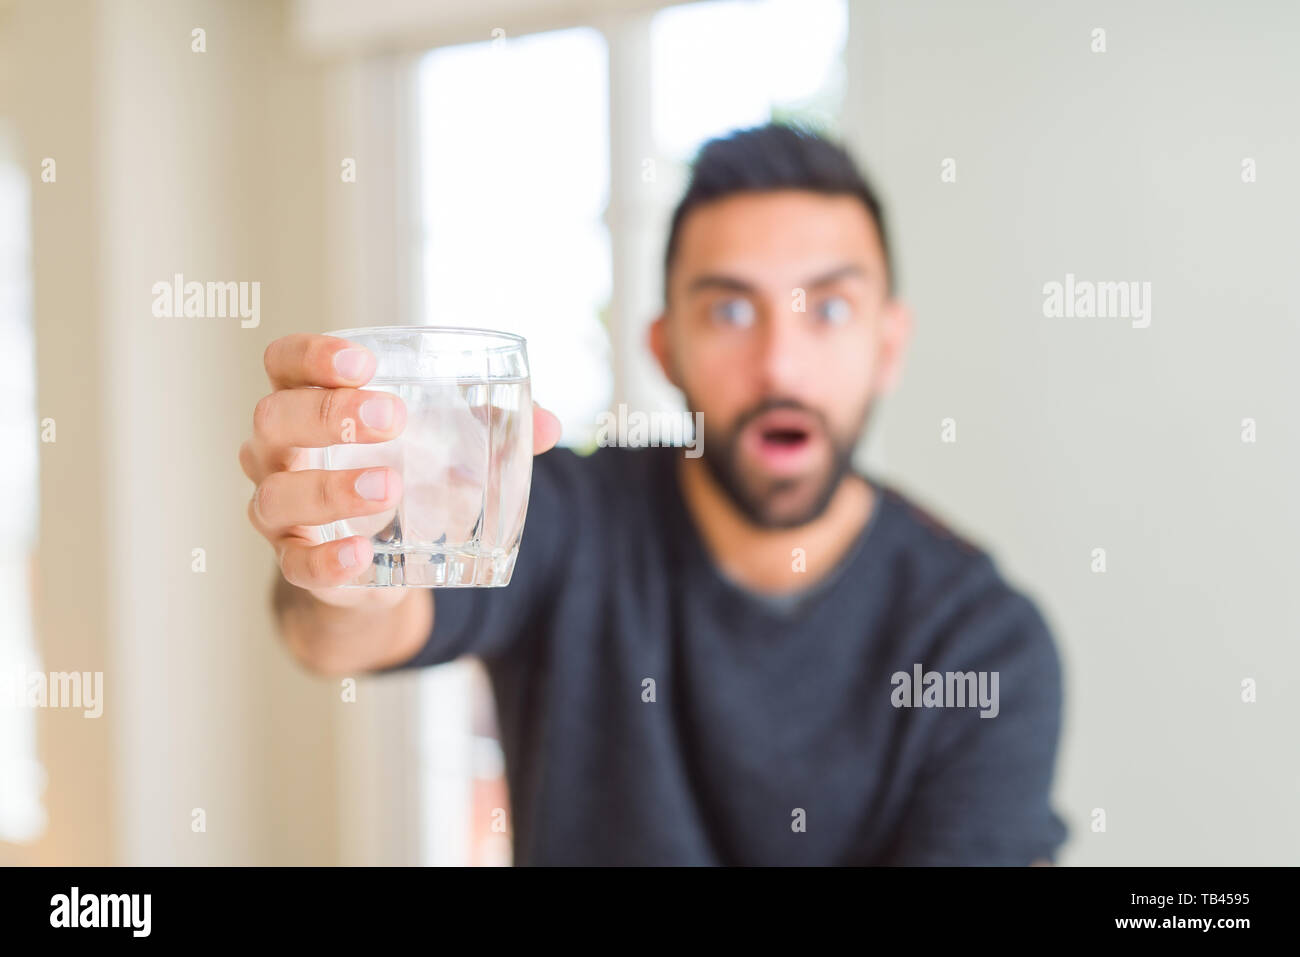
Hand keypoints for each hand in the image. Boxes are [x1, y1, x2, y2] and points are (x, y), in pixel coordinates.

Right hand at [240, 333, 560, 609]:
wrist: (374, 561)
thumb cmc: (399, 473)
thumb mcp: (439, 443)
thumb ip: (489, 428)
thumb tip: (548, 424)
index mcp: (307, 401)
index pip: (286, 362)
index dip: (314, 356)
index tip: (365, 363)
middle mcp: (278, 452)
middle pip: (275, 418)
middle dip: (330, 413)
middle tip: (393, 418)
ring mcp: (280, 510)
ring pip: (278, 494)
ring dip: (332, 487)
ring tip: (389, 487)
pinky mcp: (298, 563)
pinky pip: (297, 564)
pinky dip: (327, 559)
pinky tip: (360, 554)